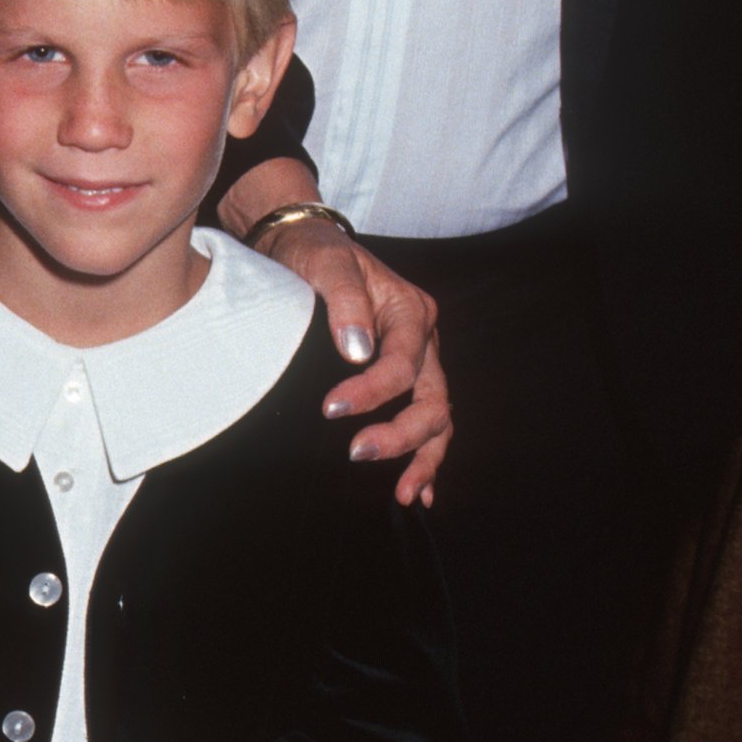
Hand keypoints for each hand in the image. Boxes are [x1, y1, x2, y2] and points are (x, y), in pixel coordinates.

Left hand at [218, 162, 450, 502]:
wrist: (305, 247)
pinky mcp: (404, 375)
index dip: (371, 393)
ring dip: (423, 456)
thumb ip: (344, 302)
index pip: (402, 365)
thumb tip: (357, 351)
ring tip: (403, 493)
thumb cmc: (314, 254)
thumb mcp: (327, 264)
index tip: (330, 409)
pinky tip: (416, 488)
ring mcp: (419, 358)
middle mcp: (424, 338)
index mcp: (411, 311)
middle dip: (402, 435)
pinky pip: (425, 418)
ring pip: (437, 416)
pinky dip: (424, 453)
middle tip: (358, 454)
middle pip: (431, 398)